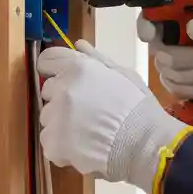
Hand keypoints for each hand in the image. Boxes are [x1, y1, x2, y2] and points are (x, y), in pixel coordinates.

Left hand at [37, 40, 191, 193]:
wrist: (145, 145)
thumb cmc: (140, 108)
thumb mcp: (124, 75)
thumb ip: (97, 60)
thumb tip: (78, 45)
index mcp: (79, 68)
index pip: (47, 61)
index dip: (54, 71)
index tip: (64, 82)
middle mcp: (62, 88)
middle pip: (48, 91)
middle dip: (62, 99)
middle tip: (87, 112)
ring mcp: (55, 116)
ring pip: (48, 118)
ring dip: (62, 125)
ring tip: (88, 133)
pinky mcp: (52, 142)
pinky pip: (48, 142)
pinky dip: (61, 147)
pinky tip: (83, 148)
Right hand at [136, 7, 192, 99]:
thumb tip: (192, 29)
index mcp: (186, 14)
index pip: (154, 15)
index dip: (146, 25)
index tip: (151, 35)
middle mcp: (176, 35)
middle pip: (157, 48)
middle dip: (179, 59)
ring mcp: (177, 58)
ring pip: (164, 70)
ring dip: (187, 76)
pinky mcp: (182, 80)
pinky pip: (170, 87)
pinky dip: (185, 90)